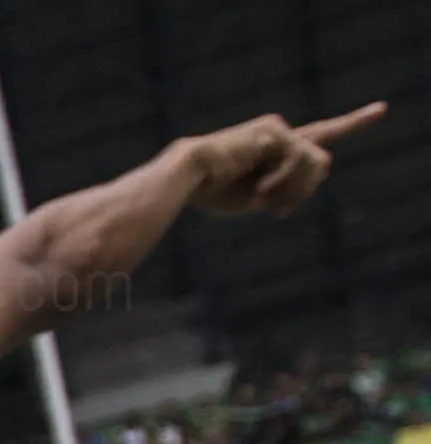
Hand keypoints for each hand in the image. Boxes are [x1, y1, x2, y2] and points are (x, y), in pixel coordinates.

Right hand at [181, 102, 385, 215]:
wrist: (186, 178)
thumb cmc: (212, 191)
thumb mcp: (260, 196)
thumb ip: (292, 185)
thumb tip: (323, 166)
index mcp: (275, 148)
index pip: (321, 134)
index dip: (353, 122)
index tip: (381, 109)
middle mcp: (281, 132)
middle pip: (321, 163)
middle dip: (304, 190)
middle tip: (276, 209)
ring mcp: (279, 129)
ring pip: (318, 162)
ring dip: (294, 188)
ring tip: (263, 197)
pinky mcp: (275, 131)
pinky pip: (300, 160)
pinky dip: (284, 181)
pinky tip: (260, 188)